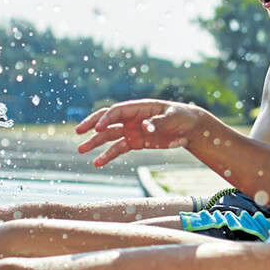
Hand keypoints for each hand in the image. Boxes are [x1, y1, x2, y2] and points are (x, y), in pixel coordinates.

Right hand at [76, 99, 204, 166]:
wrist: (189, 128)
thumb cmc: (182, 117)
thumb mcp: (173, 118)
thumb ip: (158, 123)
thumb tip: (146, 127)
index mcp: (139, 108)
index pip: (117, 111)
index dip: (106, 119)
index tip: (97, 129)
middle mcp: (132, 118)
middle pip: (107, 120)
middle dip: (92, 124)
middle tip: (79, 131)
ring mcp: (132, 130)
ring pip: (109, 136)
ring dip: (95, 142)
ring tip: (81, 150)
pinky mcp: (135, 142)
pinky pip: (118, 149)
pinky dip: (107, 155)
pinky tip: (98, 162)